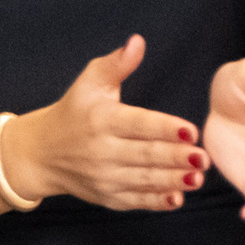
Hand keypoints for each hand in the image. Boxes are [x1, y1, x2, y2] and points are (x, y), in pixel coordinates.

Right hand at [4, 34, 203, 212]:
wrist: (41, 153)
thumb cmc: (73, 112)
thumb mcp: (89, 83)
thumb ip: (116, 64)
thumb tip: (137, 42)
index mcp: (101, 119)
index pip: (138, 124)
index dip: (165, 128)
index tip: (190, 131)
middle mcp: (101, 150)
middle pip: (145, 154)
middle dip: (175, 157)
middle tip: (203, 157)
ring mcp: (103, 177)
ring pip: (143, 180)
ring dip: (172, 180)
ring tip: (197, 177)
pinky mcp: (106, 197)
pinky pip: (135, 201)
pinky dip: (155, 201)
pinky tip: (176, 198)